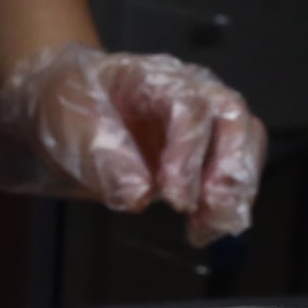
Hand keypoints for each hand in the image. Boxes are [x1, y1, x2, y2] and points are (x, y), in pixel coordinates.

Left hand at [0, 44, 266, 245]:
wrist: (62, 105)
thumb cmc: (69, 107)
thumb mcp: (71, 125)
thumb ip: (104, 157)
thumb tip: (140, 196)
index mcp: (156, 79)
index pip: (189, 108)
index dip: (189, 154)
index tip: (177, 199)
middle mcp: (191, 93)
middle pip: (235, 118)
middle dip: (231, 170)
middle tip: (211, 213)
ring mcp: (202, 122)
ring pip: (245, 143)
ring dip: (237, 190)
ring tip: (210, 227)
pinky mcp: (202, 152)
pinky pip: (232, 170)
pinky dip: (227, 201)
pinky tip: (204, 228)